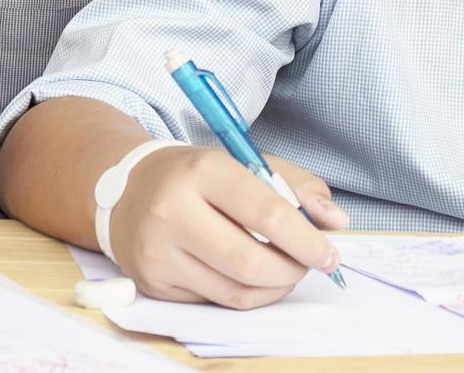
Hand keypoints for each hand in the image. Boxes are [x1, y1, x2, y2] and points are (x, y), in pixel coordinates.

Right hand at [110, 145, 349, 309]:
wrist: (126, 190)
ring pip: (236, 291)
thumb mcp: (246, 163)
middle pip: (251, 262)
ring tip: (286, 270)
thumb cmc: (196, 175)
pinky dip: (246, 294)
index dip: (306, 240)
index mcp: (204, 171)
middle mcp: (174, 211)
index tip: (330, 253)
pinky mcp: (154, 283)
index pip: (266, 214)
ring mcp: (160, 252)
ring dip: (275, 287)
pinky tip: (253, 277)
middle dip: (293, 270)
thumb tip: (336, 221)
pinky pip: (216, 300)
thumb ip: (298, 186)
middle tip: (309, 264)